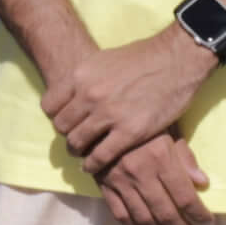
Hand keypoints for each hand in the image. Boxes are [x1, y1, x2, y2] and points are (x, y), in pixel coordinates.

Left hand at [42, 28, 217, 173]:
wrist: (175, 60)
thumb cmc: (142, 58)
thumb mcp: (102, 61)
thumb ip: (85, 80)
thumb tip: (74, 95)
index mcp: (80, 76)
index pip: (49, 106)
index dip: (56, 116)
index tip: (66, 121)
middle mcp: (89, 95)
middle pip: (61, 126)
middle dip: (67, 134)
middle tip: (76, 139)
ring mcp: (108, 114)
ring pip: (77, 143)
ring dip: (78, 151)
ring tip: (82, 155)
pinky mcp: (129, 132)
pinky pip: (100, 156)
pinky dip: (93, 165)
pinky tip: (93, 166)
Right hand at [96, 134, 213, 224]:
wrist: (103, 120)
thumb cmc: (143, 125)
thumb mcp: (170, 132)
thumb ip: (186, 158)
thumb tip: (203, 184)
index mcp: (161, 158)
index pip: (185, 197)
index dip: (200, 214)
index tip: (208, 221)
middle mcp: (141, 174)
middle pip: (166, 214)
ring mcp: (121, 183)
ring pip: (144, 219)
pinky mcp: (105, 187)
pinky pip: (121, 216)